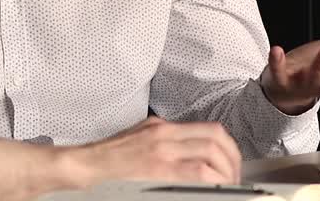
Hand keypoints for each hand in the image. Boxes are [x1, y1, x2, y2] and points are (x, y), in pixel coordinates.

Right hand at [69, 117, 241, 185]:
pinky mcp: (158, 170)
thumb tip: (187, 149)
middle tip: (234, 178)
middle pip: (216, 140)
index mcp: (161, 128)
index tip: (230, 164)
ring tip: (226, 187)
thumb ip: (163, 139)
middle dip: (232, 161)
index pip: (209, 130)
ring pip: (211, 156)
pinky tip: (212, 191)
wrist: (85, 165)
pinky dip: (211, 182)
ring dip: (226, 173)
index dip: (228, 148)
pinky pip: (197, 173)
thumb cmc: (106, 157)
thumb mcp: (138, 136)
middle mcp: (165, 135)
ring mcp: (162, 152)